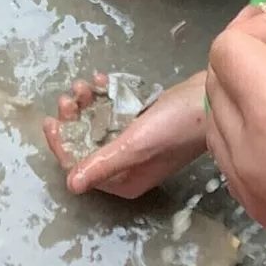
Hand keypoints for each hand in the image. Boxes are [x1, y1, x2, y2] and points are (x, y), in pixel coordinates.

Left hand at [44, 72, 206, 197]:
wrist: (214, 98)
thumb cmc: (177, 125)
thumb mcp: (134, 145)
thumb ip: (102, 164)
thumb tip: (71, 186)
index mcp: (124, 181)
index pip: (80, 169)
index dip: (61, 146)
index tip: (52, 121)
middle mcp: (127, 167)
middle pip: (87, 144)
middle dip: (74, 120)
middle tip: (69, 97)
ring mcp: (135, 144)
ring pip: (97, 124)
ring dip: (86, 104)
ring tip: (84, 85)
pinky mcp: (142, 123)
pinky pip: (113, 111)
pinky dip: (103, 96)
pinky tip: (100, 80)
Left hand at [204, 9, 265, 265]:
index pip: (228, 50)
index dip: (259, 27)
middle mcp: (245, 154)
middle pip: (216, 84)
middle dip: (247, 56)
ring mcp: (250, 192)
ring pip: (218, 125)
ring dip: (242, 96)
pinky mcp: (264, 218)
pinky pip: (233, 163)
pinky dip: (247, 134)